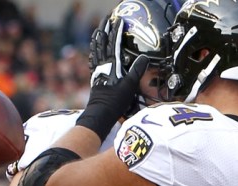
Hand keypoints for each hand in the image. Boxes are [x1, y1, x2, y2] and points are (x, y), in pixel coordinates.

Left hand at [78, 14, 148, 140]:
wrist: (100, 114)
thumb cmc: (115, 102)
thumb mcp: (129, 86)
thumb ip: (137, 70)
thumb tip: (144, 56)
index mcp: (112, 65)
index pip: (114, 43)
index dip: (117, 31)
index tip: (119, 20)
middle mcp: (103, 65)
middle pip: (102, 43)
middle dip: (104, 30)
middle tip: (106, 20)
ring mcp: (97, 71)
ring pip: (96, 50)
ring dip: (97, 39)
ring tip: (98, 30)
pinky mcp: (95, 78)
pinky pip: (93, 60)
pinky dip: (93, 53)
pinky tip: (93, 52)